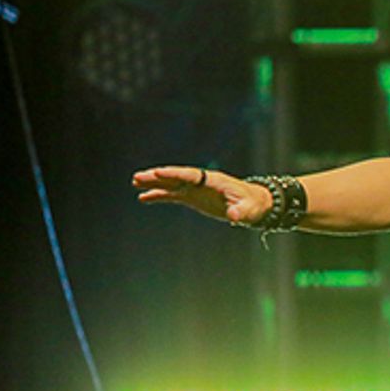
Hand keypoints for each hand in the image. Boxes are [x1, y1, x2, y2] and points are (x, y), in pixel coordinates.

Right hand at [132, 165, 270, 225]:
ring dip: (154, 183)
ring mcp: (195, 189)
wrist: (254, 204)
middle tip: (139, 177)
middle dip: (158, 176)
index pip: (191, 175)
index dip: (175, 174)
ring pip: (171, 184)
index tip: (158, 172)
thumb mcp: (248, 209)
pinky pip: (173, 195)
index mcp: (213, 180)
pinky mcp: (193, 197)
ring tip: (135, 182)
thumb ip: (240, 212)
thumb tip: (234, 217)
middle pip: (177, 176)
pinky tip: (144, 198)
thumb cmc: (252, 204)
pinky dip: (159, 195)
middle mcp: (201, 182)